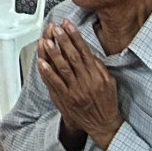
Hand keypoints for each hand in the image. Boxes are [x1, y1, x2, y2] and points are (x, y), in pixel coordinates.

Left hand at [37, 20, 122, 150]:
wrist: (104, 125)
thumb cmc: (106, 103)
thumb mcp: (110, 82)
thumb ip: (99, 67)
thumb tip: (89, 52)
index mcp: (97, 76)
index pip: (84, 51)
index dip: (75, 36)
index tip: (68, 25)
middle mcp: (86, 82)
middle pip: (72, 57)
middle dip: (63, 40)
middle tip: (55, 27)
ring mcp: (75, 90)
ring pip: (62, 68)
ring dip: (53, 53)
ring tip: (46, 40)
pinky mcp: (66, 99)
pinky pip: (55, 83)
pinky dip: (48, 72)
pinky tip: (42, 62)